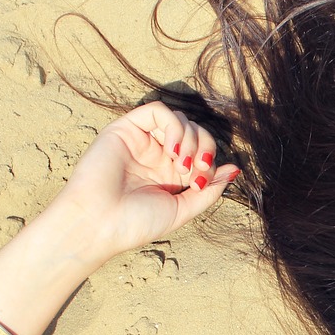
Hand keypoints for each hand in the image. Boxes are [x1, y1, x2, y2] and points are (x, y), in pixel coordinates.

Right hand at [45, 101, 240, 260]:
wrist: (99, 223)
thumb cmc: (136, 222)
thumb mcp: (183, 208)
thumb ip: (209, 189)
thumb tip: (235, 168)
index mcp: (171, 173)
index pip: (202, 151)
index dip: (210, 161)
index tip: (202, 182)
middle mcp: (157, 154)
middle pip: (195, 132)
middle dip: (205, 147)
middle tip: (197, 170)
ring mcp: (142, 140)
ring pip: (180, 119)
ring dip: (191, 139)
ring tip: (180, 165)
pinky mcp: (125, 128)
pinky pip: (158, 111)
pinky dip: (174, 126)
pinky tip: (171, 150)